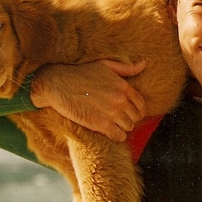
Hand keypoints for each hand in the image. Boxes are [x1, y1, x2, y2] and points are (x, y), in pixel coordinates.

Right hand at [30, 60, 146, 141]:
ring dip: (121, 128)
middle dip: (128, 119)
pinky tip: (108, 131)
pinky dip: (116, 136)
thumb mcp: (104, 65)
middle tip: (117, 119)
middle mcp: (120, 99)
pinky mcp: (100, 124)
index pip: (141, 105)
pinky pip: (119, 136)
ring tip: (111, 125)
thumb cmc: (80, 73)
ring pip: (128, 128)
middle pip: (135, 118)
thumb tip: (144, 64)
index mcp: (123, 86)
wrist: (58, 84)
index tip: (127, 112)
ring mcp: (111, 112)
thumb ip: (126, 68)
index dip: (136, 110)